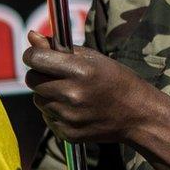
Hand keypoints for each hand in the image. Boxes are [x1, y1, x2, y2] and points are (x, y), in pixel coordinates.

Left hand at [22, 31, 168, 143]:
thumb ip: (60, 48)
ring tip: (73, 94)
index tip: (38, 55)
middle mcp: (72, 95)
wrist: (138, 115)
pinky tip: (76, 109)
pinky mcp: (67, 133)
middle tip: (59, 75)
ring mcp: (69, 116)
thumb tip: (31, 36)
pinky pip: (47, 118)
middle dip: (40, 74)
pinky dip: (56, 112)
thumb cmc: (117, 80)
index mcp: (80, 71)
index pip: (35, 59)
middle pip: (31, 80)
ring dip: (48, 94)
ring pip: (38, 100)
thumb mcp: (94, 58)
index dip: (33, 54)